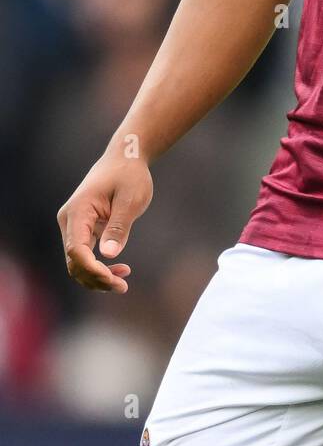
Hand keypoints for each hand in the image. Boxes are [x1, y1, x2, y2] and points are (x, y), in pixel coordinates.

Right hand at [57, 155, 152, 292]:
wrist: (125, 159)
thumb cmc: (130, 176)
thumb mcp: (131, 200)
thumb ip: (119, 226)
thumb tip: (108, 255)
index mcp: (78, 211)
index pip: (76, 250)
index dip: (92, 269)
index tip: (113, 280)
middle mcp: (70, 220)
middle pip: (74, 261)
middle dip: (96, 278)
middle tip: (123, 286)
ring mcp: (74, 225)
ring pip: (77, 262)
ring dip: (97, 277)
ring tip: (123, 283)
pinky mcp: (82, 229)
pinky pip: (84, 255)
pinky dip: (98, 267)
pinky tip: (120, 270)